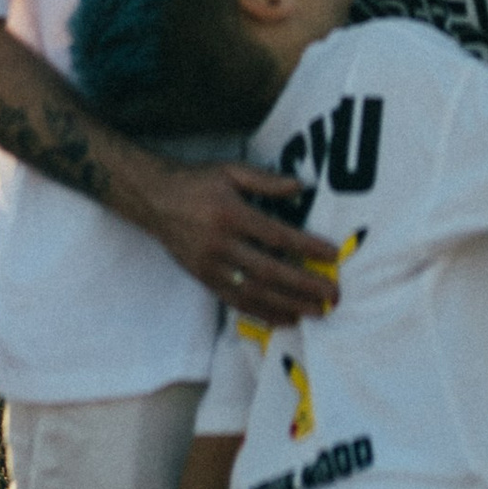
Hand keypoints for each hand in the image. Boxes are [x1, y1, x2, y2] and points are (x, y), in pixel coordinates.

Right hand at [143, 160, 343, 319]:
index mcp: (230, 214)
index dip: (306, 247)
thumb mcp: (231, 170)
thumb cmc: (198, 183)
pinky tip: (285, 318)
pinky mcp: (205, 279)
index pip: (276, 236)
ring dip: (288, 305)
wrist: (155, 201)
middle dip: (304, 285)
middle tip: (332, 295)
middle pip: (269, 271)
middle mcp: (221, 244)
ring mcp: (211, 266)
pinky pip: (236, 302)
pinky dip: (262, 313)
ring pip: (254, 292)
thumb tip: (301, 186)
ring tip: (316, 312)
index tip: (332, 255)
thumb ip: (266, 180)